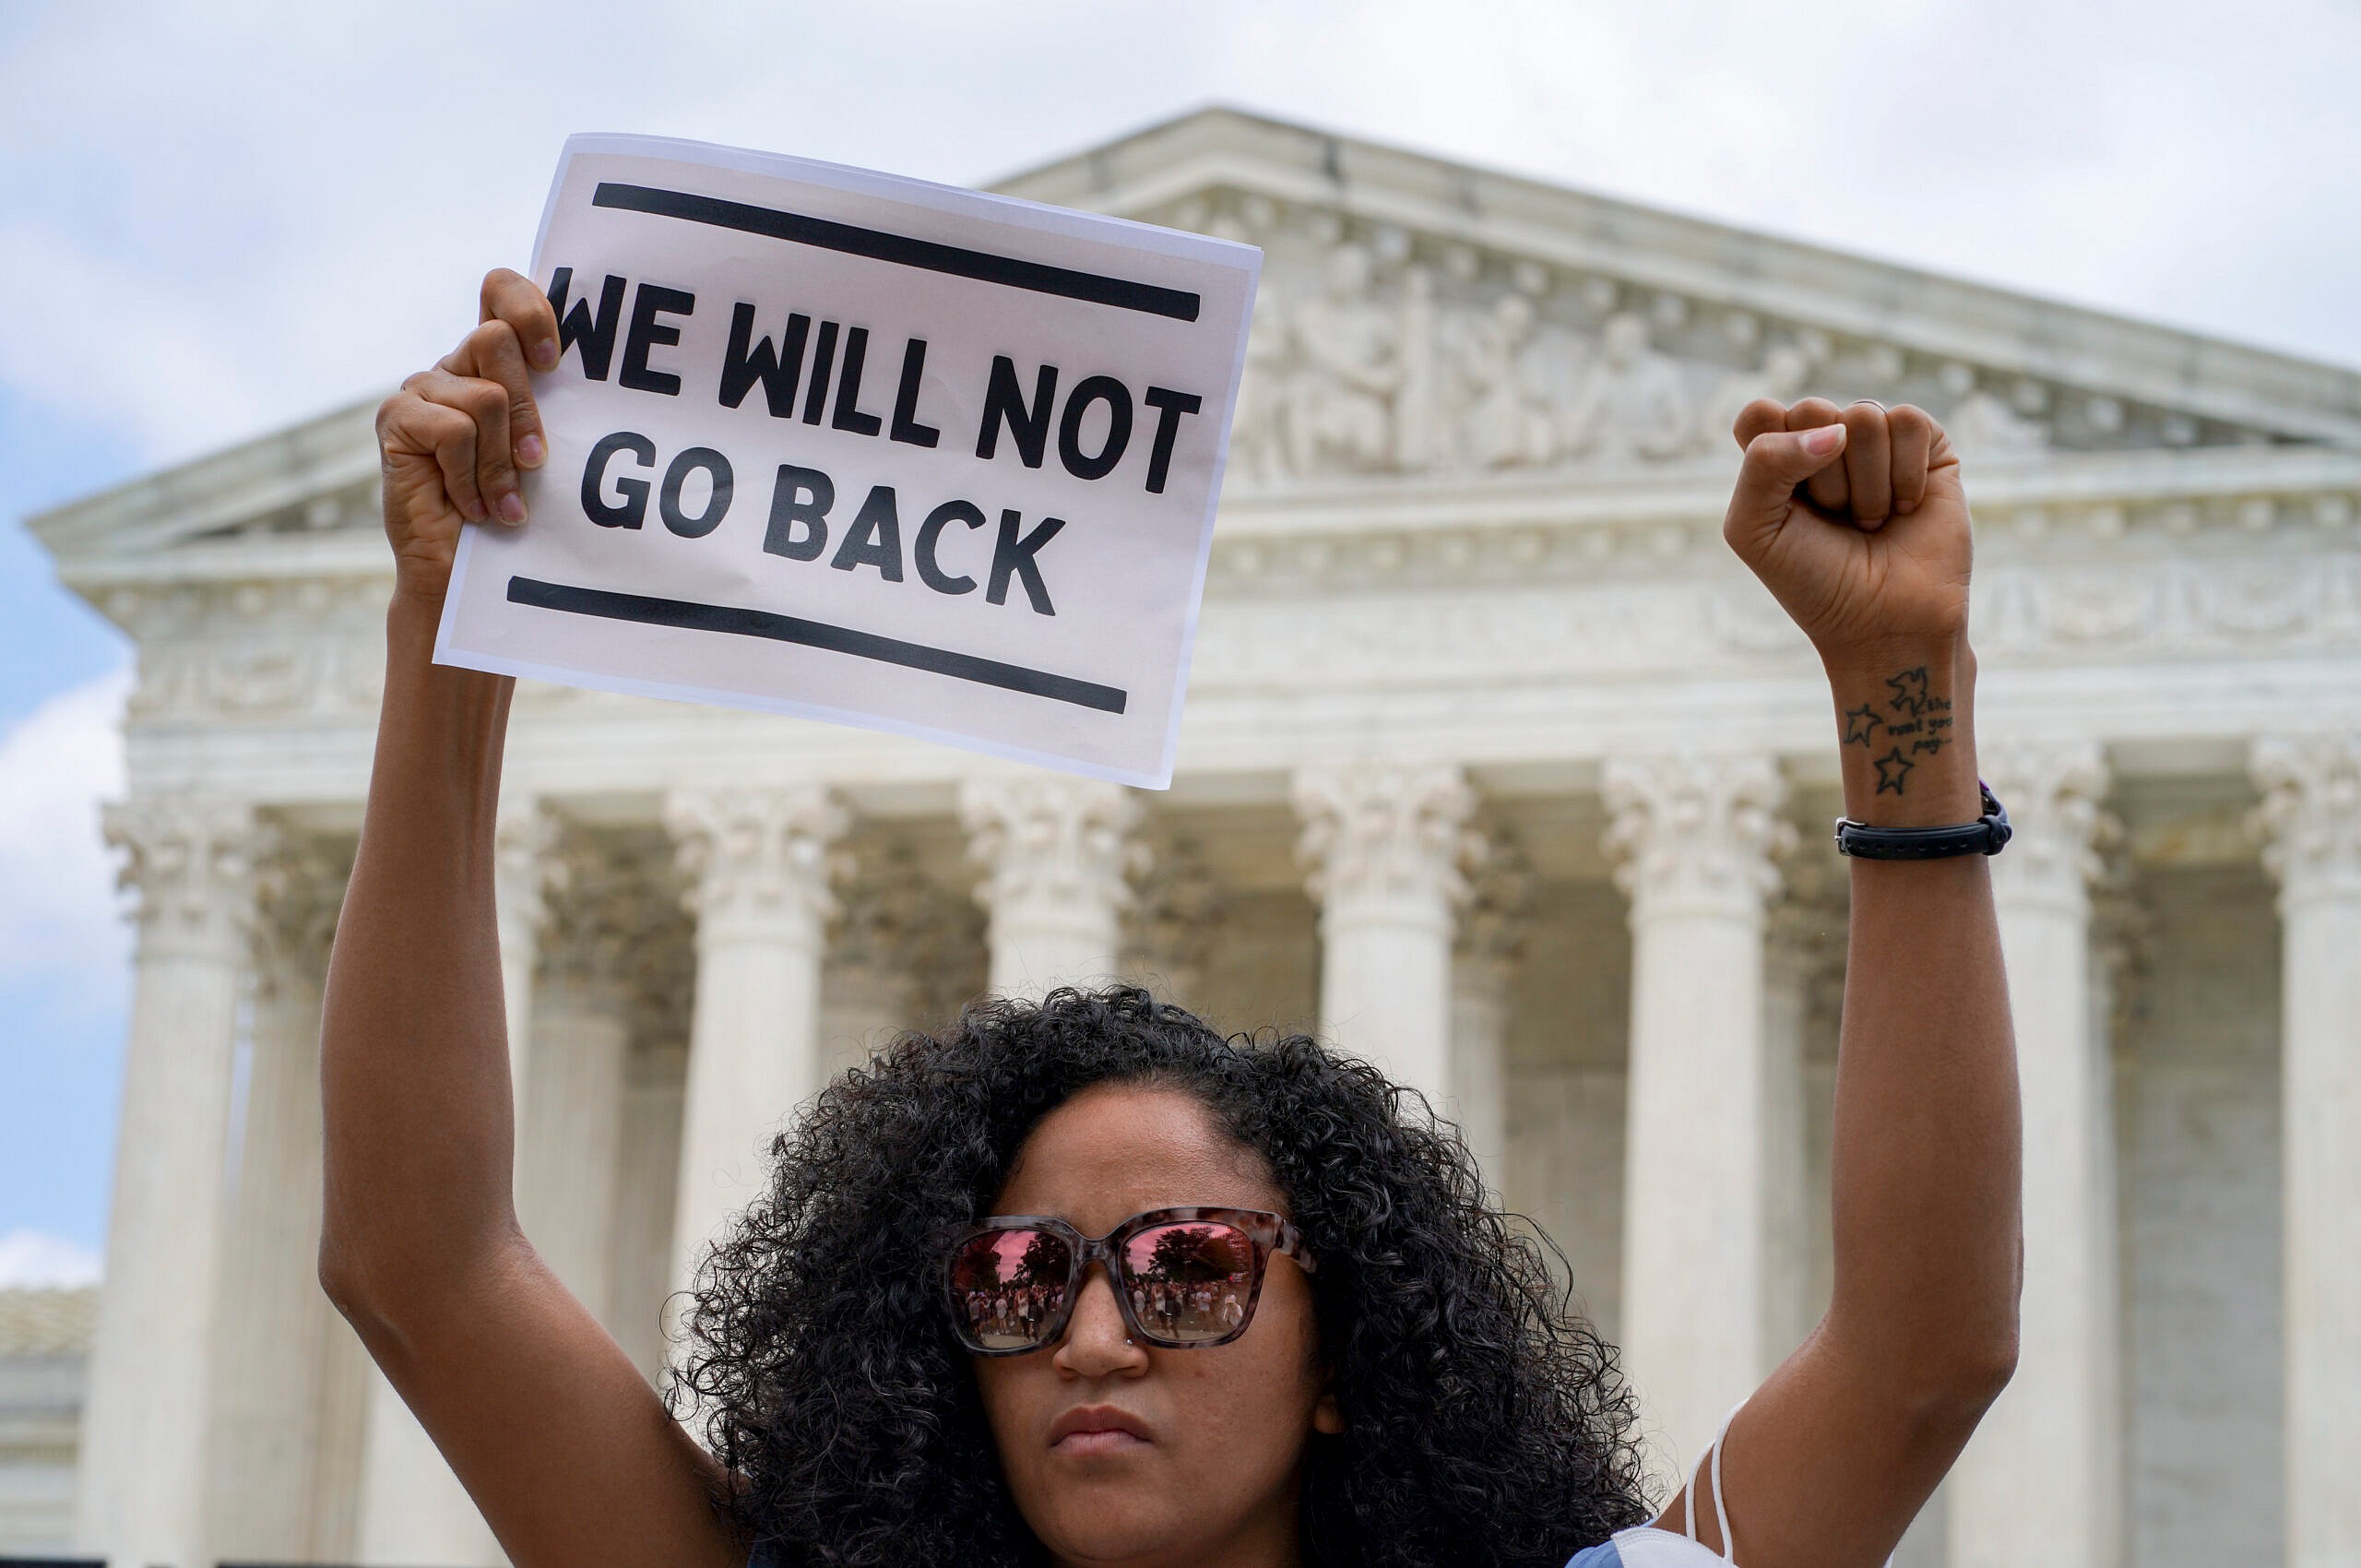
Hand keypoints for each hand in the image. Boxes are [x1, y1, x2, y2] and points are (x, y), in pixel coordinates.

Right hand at [376, 269, 560, 603]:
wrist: (467, 572)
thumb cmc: (516, 508)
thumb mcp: (544, 447)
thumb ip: (555, 403)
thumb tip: (605, 377)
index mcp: (492, 362)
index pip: (501, 291)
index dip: (529, 310)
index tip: (553, 363)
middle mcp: (454, 367)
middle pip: (496, 340)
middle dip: (526, 409)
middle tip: (535, 462)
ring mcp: (420, 390)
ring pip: (484, 396)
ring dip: (501, 460)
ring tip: (504, 500)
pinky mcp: (397, 420)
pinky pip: (453, 430)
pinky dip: (472, 477)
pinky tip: (473, 506)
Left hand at [1720, 398, 1970, 661]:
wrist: (1885, 622)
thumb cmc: (1812, 579)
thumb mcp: (1754, 529)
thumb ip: (1764, 463)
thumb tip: (1836, 429)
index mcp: (1775, 456)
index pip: (1759, 413)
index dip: (1773, 453)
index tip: (1787, 502)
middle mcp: (1823, 440)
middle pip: (1812, 410)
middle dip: (1823, 478)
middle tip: (1835, 518)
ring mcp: (1876, 440)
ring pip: (1863, 417)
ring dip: (1867, 484)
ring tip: (1870, 520)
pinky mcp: (1927, 445)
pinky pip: (1910, 421)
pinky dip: (1905, 474)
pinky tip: (1905, 507)